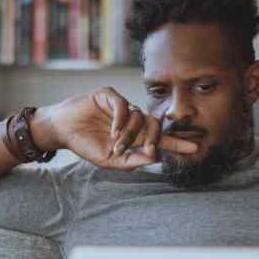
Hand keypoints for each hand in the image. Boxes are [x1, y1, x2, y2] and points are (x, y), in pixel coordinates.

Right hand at [40, 87, 198, 169]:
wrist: (63, 130)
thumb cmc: (86, 145)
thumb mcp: (109, 160)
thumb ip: (131, 162)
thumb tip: (155, 159)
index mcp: (135, 137)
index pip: (160, 139)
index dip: (177, 143)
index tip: (194, 148)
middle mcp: (132, 120)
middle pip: (155, 126)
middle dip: (155, 139)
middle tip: (150, 150)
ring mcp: (122, 107)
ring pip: (139, 117)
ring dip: (130, 134)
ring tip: (116, 144)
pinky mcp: (110, 96)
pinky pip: (124, 105)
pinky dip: (121, 119)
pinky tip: (113, 132)